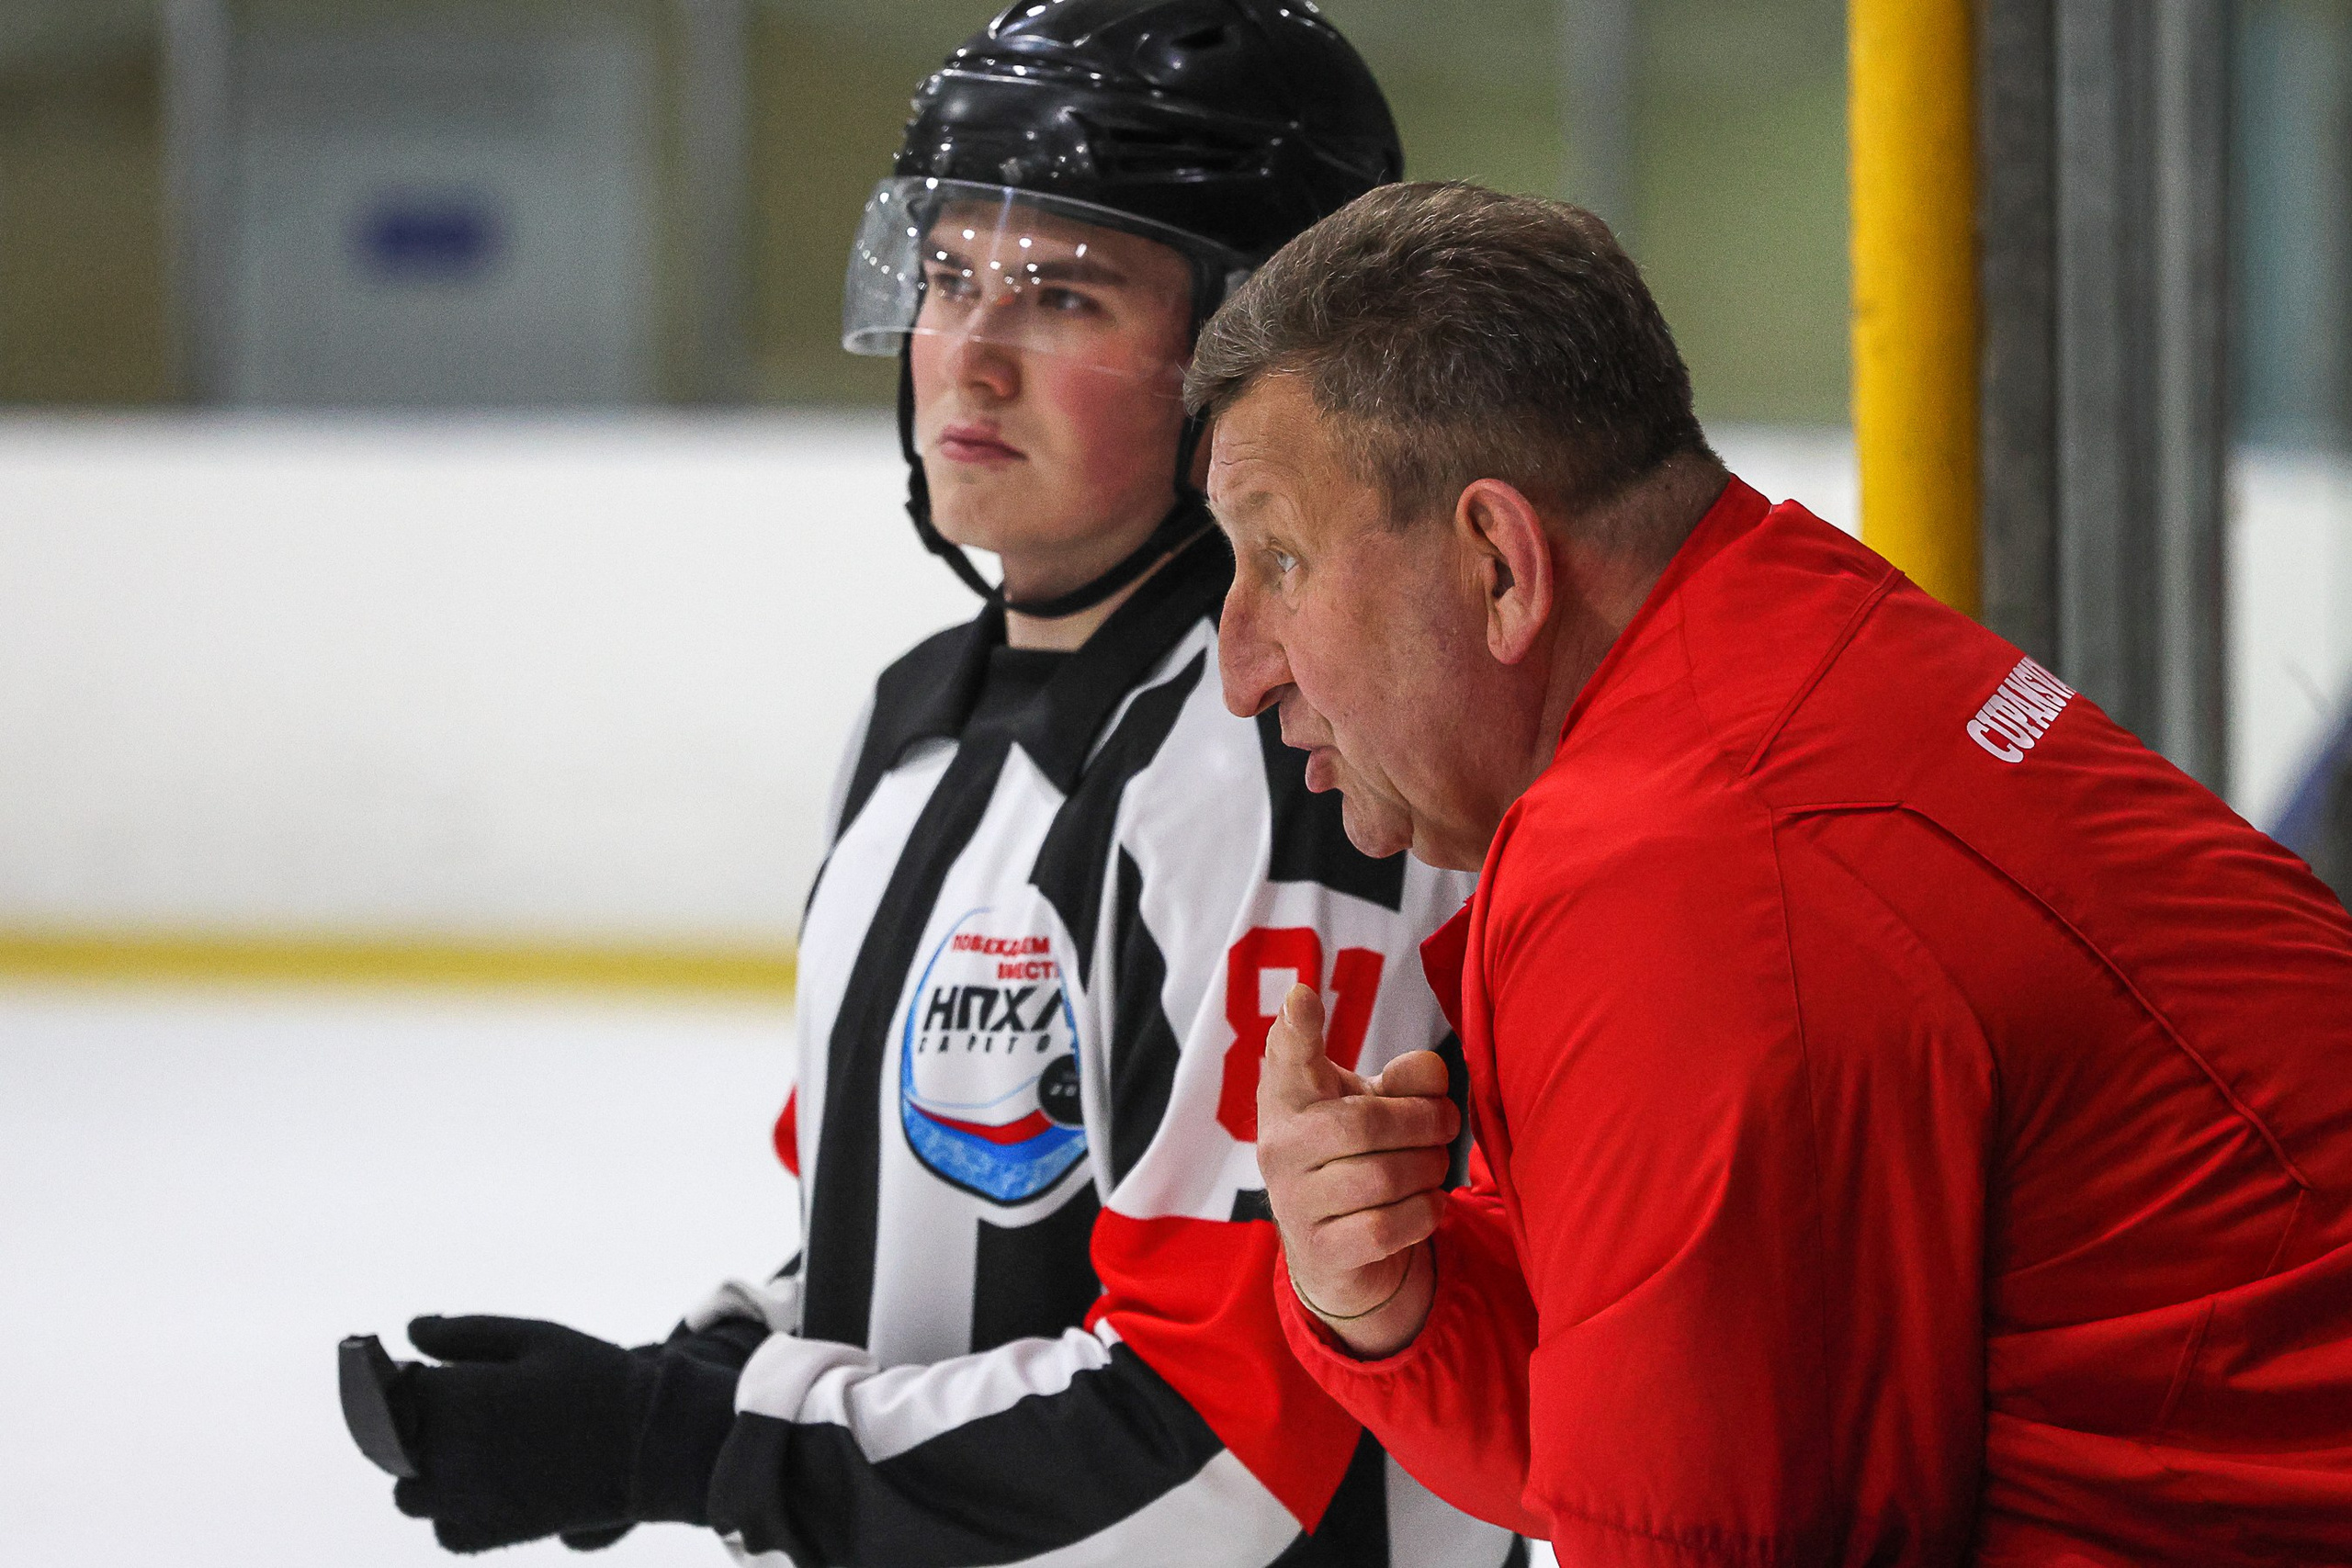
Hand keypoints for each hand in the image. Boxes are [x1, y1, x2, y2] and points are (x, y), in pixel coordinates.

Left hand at [385, 1316, 735, 1553]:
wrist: (653, 1442)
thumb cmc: (597, 1378)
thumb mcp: (537, 1337)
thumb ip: (466, 1333)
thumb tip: (411, 1330)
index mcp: (462, 1398)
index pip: (392, 1389)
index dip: (402, 1374)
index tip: (424, 1367)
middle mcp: (453, 1454)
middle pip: (389, 1443)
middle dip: (406, 1419)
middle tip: (448, 1401)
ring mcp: (470, 1500)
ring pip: (408, 1493)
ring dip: (420, 1467)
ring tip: (463, 1443)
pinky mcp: (494, 1533)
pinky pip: (444, 1529)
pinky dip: (449, 1510)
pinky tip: (481, 1483)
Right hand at [1256, 985, 1455, 1356]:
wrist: (1338, 1248)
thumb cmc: (1357, 1153)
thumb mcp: (1378, 1105)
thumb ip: (1405, 1081)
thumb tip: (1432, 1070)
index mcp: (1290, 1096)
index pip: (1288, 1056)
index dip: (1296, 1028)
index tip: (1303, 996)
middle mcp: (1279, 1146)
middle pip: (1366, 1124)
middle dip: (1424, 1122)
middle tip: (1448, 1121)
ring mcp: (1293, 1202)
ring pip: (1382, 1179)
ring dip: (1429, 1169)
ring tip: (1435, 1164)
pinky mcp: (1319, 1252)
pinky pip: (1384, 1228)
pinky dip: (1422, 1213)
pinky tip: (1427, 1203)